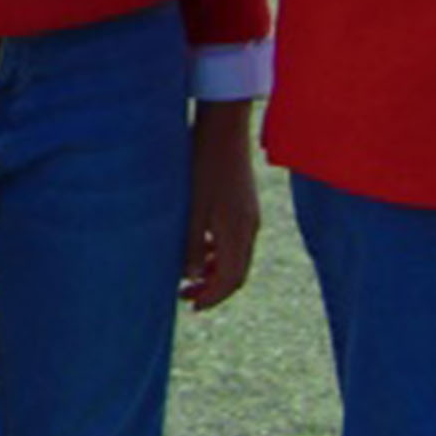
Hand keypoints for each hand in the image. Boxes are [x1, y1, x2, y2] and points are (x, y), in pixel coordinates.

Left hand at [182, 101, 261, 310]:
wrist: (223, 128)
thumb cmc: (201, 165)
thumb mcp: (190, 208)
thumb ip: (191, 245)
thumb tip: (190, 278)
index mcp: (237, 233)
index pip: (230, 280)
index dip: (212, 298)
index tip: (192, 307)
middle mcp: (249, 229)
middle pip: (236, 273)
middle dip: (212, 290)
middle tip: (186, 297)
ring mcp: (249, 217)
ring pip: (236, 258)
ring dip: (214, 272)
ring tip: (188, 277)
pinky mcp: (245, 205)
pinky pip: (235, 241)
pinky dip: (218, 253)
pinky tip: (198, 249)